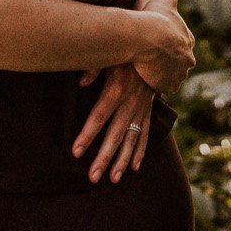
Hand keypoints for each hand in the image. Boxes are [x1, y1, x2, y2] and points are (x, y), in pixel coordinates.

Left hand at [72, 63, 157, 184]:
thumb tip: (80, 82)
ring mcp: (141, 110)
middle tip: (92, 177)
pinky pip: (145, 135)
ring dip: (122, 161)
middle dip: (104, 157)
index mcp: (116, 89)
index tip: (75, 152)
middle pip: (114, 135)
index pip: (99, 116)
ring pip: (131, 140)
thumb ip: (93, 68)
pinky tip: (134, 167)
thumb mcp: (108, 56)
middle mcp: (130, 103)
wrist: (155, 51)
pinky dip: (140, 152)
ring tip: (113, 180)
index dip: (87, 135)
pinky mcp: (148, 112)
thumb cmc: (123, 54)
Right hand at [131, 0, 193, 94]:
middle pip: (178, 63)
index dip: (170, 43)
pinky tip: (144, 77)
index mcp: (188, 41)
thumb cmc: (156, 17)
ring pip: (171, 76)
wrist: (148, 37)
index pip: (182, 44)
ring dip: (162, 73)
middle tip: (152, 57)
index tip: (159, 42)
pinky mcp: (166, 85)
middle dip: (168, 61)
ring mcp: (177, 75)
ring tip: (146, 68)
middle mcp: (187, 60)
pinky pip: (160, 86)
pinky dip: (154, 83)